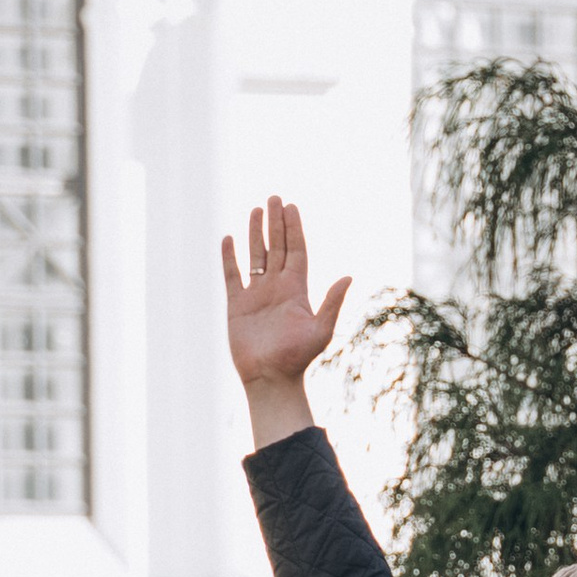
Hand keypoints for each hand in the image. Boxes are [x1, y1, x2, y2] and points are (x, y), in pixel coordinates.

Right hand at [223, 195, 348, 449]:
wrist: (271, 379)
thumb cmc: (298, 358)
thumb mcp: (321, 330)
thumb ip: (332, 303)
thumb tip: (348, 277)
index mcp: (297, 290)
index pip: (295, 251)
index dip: (294, 229)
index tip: (291, 207)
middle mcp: (277, 288)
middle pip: (276, 247)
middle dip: (275, 223)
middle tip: (274, 197)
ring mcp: (256, 295)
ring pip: (255, 256)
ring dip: (254, 234)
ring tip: (255, 210)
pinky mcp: (237, 306)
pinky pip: (232, 276)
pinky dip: (230, 258)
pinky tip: (228, 239)